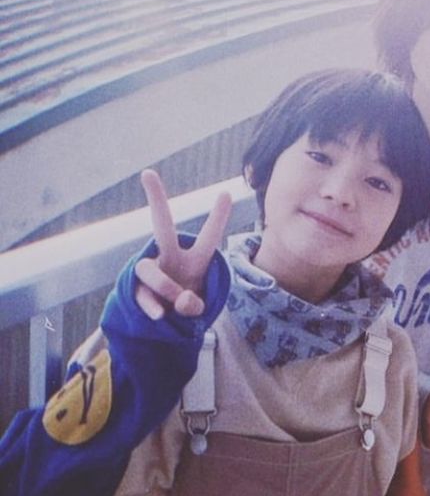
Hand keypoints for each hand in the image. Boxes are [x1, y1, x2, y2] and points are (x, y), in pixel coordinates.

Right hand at [134, 169, 231, 319]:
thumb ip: (194, 305)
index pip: (209, 237)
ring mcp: (151, 271)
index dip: (218, 217)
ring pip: (149, 268)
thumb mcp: (199, 308)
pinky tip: (160, 315)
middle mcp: (171, 257)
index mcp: (196, 259)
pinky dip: (152, 306)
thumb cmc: (187, 306)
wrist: (166, 323)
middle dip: (156, 199)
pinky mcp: (136, 289)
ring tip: (175, 306)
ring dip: (165, 287)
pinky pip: (141, 293)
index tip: (226, 193)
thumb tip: (180, 301)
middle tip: (147, 173)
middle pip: (162, 226)